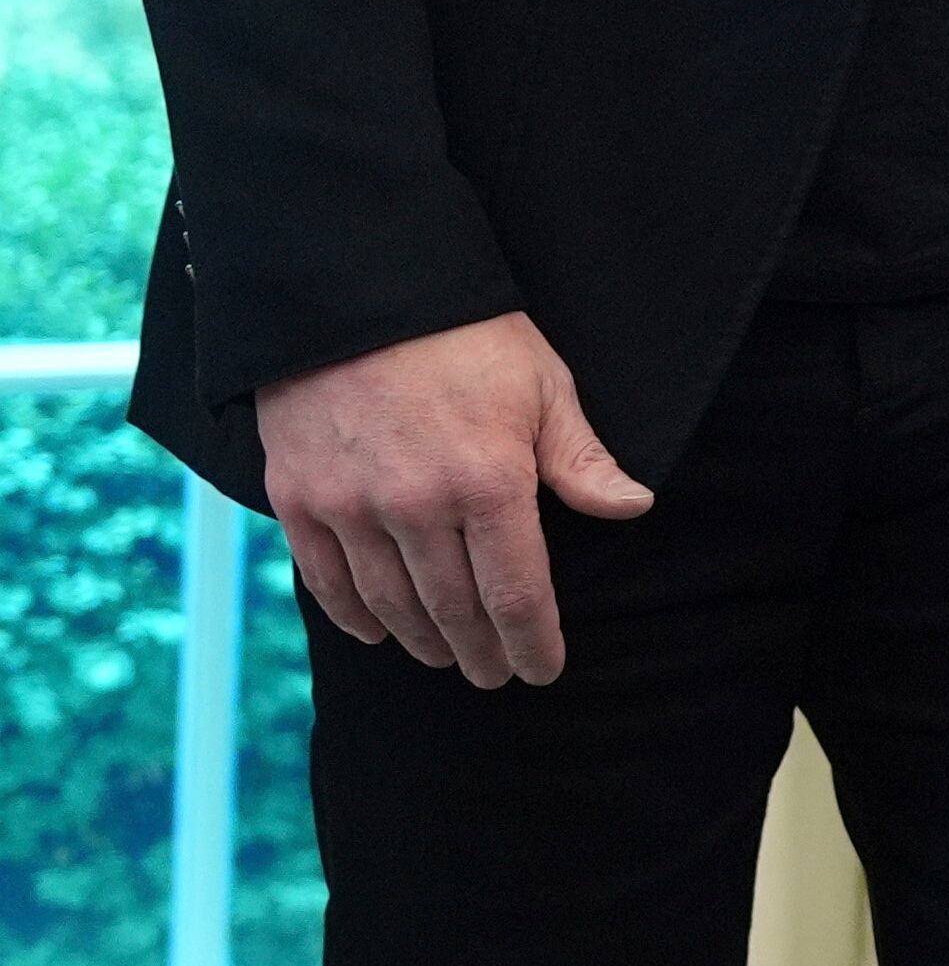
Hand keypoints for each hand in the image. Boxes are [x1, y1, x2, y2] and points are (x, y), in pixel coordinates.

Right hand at [257, 314, 652, 686]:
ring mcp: (349, 507)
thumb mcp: (543, 386)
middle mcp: (415, 508)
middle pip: (454, 609)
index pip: (516, 592)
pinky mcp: (298, 499)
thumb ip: (580, 459)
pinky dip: (354, 615)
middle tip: (495, 674)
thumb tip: (632, 507)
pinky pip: (326, 580)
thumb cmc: (467, 335)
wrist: (355, 291)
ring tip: (446, 657)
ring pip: (391, 604)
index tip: (543, 670)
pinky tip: (377, 631)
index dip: (532, 641)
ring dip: (422, 641)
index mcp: (488, 483)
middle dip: (481, 651)